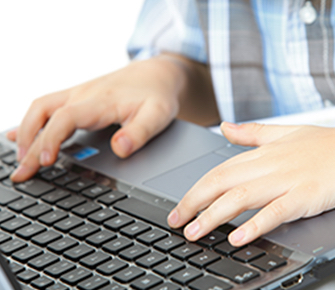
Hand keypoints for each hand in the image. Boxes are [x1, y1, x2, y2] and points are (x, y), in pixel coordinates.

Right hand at [8, 56, 186, 181]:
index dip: (51, 140)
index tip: (43, 162)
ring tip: (21, 159)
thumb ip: (139, 133)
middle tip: (21, 173)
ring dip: (27, 132)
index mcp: (100, 101)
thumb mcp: (157, 115)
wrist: (158, 73)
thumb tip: (119, 149)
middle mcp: (83, 95)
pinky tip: (23, 134)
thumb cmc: (157, 94)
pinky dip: (33, 122)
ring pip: (40, 108)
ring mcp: (79, 94)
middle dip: (28, 143)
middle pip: (42, 113)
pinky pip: (49, 106)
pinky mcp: (80, 97)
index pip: (64, 119)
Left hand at [168, 122, 334, 246]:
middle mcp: (267, 166)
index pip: (217, 172)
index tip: (179, 206)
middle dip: (194, 203)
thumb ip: (250, 133)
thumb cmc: (321, 144)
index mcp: (259, 155)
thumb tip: (224, 127)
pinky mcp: (305, 196)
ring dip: (214, 215)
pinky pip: (276, 211)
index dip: (195, 190)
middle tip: (176, 221)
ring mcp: (285, 181)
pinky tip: (238, 237)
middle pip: (221, 183)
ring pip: (240, 197)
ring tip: (195, 231)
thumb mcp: (283, 132)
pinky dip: (255, 224)